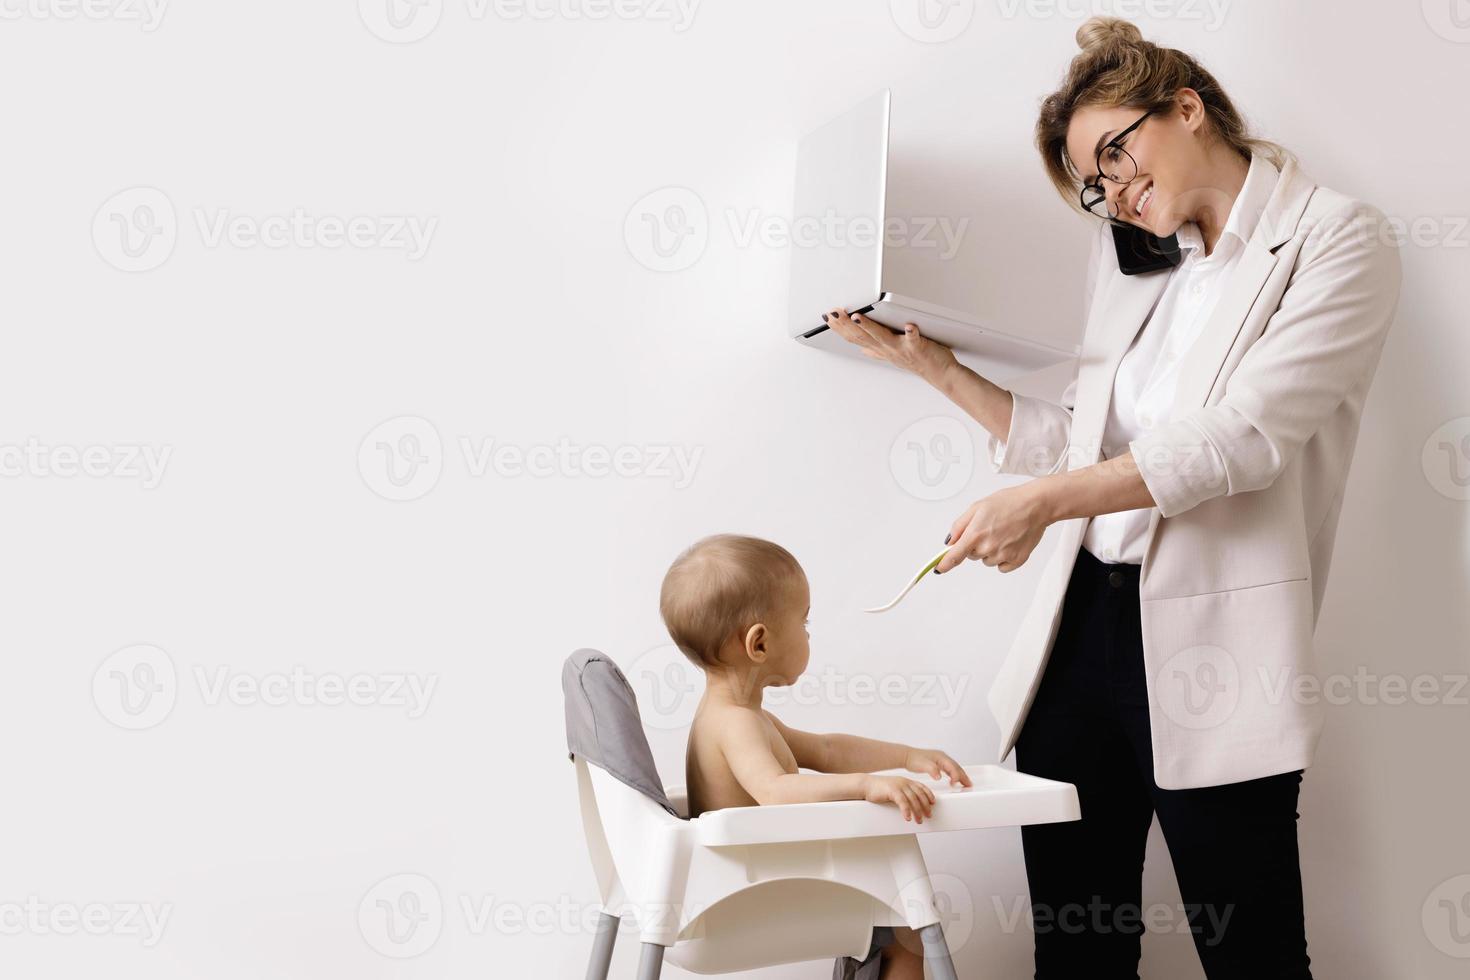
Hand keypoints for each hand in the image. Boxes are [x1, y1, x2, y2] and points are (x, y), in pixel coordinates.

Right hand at [821, 307, 956, 385]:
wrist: (940, 373)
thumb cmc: (919, 362)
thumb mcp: (893, 355)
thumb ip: (877, 350)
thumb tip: (862, 348)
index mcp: (881, 349)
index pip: (855, 337)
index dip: (840, 328)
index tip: (827, 318)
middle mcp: (888, 349)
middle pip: (862, 336)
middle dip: (846, 324)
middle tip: (833, 313)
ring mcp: (902, 349)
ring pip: (881, 337)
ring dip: (868, 327)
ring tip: (857, 316)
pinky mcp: (918, 347)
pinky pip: (914, 339)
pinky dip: (911, 332)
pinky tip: (909, 325)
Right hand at [863, 774, 936, 822]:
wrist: (866, 785)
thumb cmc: (879, 789)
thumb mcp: (894, 790)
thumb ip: (903, 794)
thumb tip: (911, 805)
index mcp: (906, 781)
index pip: (921, 787)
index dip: (929, 795)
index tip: (933, 803)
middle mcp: (904, 782)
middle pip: (919, 794)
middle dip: (926, 806)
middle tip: (928, 816)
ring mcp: (898, 785)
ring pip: (913, 799)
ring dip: (917, 811)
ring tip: (919, 820)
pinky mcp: (892, 790)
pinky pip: (902, 802)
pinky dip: (906, 810)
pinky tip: (908, 817)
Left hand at [905, 748, 972, 787]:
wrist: (906, 756)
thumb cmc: (914, 760)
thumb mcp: (923, 765)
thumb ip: (932, 770)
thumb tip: (939, 776)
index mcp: (941, 757)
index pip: (953, 767)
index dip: (956, 776)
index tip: (955, 784)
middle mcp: (943, 757)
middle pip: (957, 767)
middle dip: (964, 776)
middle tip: (969, 785)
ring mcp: (940, 760)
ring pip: (954, 768)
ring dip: (961, 775)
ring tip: (966, 783)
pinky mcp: (938, 763)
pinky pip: (949, 769)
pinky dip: (954, 774)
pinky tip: (954, 780)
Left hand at [937, 482, 1055, 574]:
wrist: (1036, 505)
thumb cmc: (1008, 502)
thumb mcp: (977, 507)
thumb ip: (960, 526)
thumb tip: (949, 542)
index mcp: (976, 534)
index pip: (954, 556)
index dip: (944, 564)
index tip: (938, 569)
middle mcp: (988, 548)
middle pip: (972, 555)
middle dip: (976, 545)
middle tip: (990, 529)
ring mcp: (1003, 555)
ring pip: (987, 561)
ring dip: (990, 551)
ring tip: (1003, 533)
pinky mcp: (1017, 560)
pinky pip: (1002, 566)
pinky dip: (1004, 558)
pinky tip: (1011, 542)